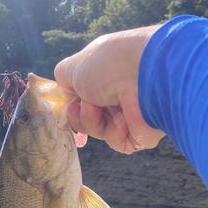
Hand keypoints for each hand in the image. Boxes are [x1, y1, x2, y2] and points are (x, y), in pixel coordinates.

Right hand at [54, 25, 165, 153]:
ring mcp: (131, 115)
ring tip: (101, 108)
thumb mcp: (75, 66)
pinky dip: (114, 133)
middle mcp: (119, 95)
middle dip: (81, 116)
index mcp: (106, 77)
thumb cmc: (109, 65)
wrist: (144, 75)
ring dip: (94, 122)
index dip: (73, 105)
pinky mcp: (141, 134)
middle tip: (84, 106)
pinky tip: (121, 119)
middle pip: (89, 119)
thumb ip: (63, 77)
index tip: (68, 105)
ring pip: (100, 132)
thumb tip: (63, 90)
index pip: (84, 98)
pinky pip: (118, 143)